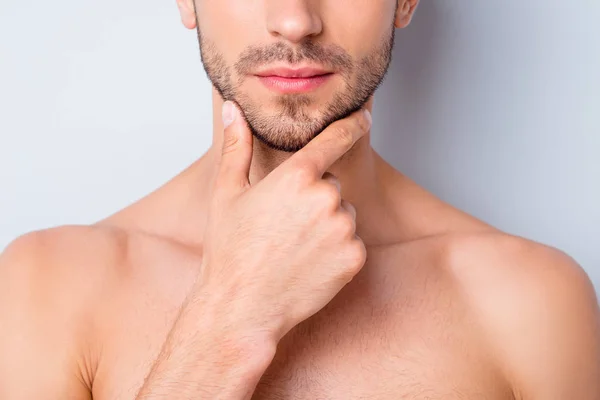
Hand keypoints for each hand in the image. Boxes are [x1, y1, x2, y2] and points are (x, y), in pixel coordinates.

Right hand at [197, 100, 371, 341]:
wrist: (242, 308)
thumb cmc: (230, 252)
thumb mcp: (227, 194)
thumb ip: (237, 147)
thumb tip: (232, 110)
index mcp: (296, 176)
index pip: (334, 139)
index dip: (352, 124)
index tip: (364, 117)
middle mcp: (326, 197)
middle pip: (332, 186)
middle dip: (314, 199)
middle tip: (284, 226)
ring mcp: (343, 229)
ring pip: (343, 214)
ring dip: (327, 225)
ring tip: (294, 248)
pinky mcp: (355, 258)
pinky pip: (352, 242)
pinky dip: (337, 251)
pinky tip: (309, 264)